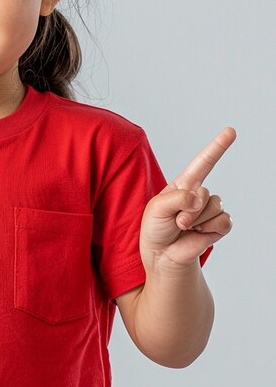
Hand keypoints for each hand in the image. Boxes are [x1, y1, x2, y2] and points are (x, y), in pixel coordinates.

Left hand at [139, 127, 235, 270]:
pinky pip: (224, 221)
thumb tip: (198, 199)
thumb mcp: (156, 208)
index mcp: (183, 185)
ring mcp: (209, 210)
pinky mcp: (218, 226)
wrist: (163, 256)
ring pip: (214, 205)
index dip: (217, 147)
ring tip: (183, 227)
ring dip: (197, 220)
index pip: (203, 162)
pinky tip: (198, 234)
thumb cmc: (155, 228)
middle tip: (176, 221)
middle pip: (204, 191)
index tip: (231, 131)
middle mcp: (199, 194)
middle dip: (188, 208)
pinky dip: (210, 229)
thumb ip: (176, 198)